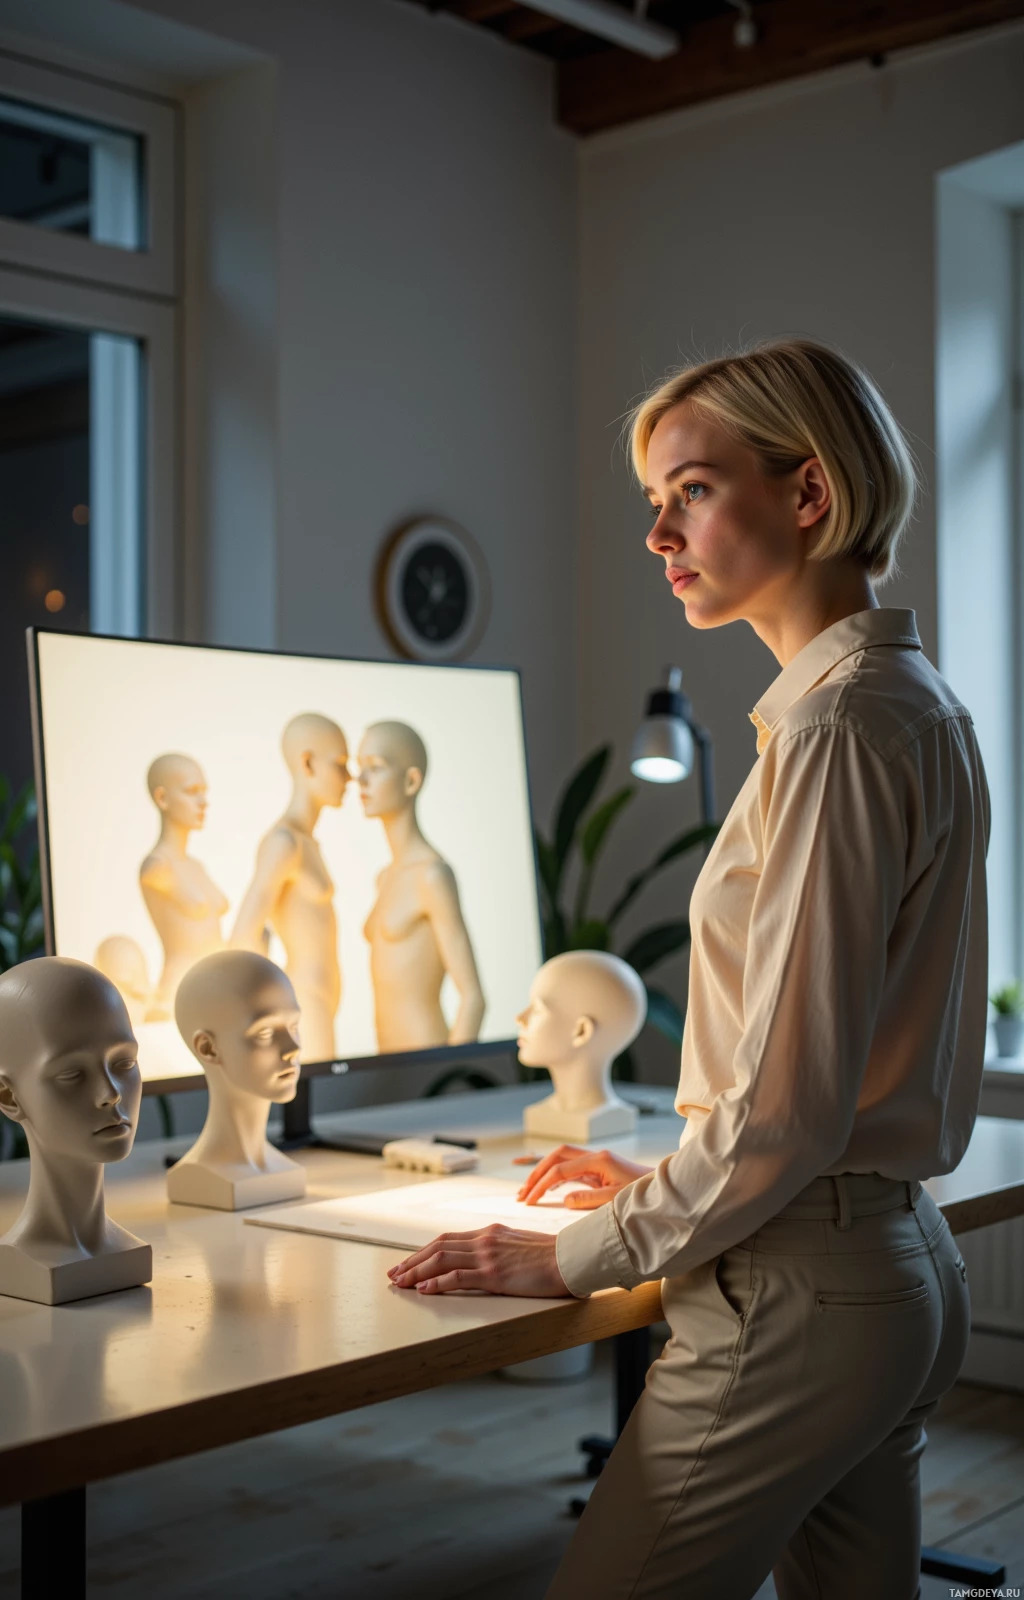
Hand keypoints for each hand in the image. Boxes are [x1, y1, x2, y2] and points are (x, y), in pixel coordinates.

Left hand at [387, 1225, 568, 1296]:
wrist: (571, 1258)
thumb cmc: (552, 1255)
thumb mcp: (520, 1245)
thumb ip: (501, 1248)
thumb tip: (487, 1260)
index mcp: (490, 1232)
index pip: (447, 1239)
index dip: (424, 1251)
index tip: (409, 1262)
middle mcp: (484, 1239)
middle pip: (437, 1247)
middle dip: (412, 1261)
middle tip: (394, 1273)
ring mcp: (488, 1255)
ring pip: (441, 1259)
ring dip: (416, 1272)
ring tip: (400, 1282)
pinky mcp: (494, 1273)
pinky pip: (457, 1276)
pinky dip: (436, 1282)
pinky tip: (423, 1289)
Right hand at [513, 1144, 652, 1210]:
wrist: (665, 1190)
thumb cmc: (644, 1195)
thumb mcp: (617, 1201)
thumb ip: (590, 1199)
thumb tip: (566, 1199)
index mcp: (599, 1160)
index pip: (561, 1169)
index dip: (542, 1184)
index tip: (530, 1201)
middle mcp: (596, 1156)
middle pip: (557, 1156)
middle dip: (537, 1172)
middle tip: (522, 1192)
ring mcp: (597, 1161)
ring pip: (562, 1160)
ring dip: (544, 1172)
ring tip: (527, 1190)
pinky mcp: (599, 1170)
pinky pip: (571, 1169)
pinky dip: (556, 1176)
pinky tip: (547, 1188)